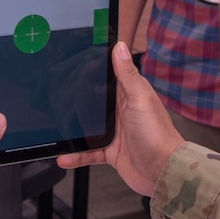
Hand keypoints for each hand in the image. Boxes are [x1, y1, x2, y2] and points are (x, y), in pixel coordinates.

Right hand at [57, 43, 182, 195]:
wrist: (163, 172)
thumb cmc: (157, 135)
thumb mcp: (139, 99)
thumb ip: (127, 74)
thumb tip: (119, 46)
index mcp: (129, 94)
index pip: (107, 77)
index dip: (91, 70)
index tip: (72, 63)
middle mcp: (121, 111)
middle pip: (93, 101)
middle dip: (75, 99)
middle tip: (56, 95)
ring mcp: (115, 132)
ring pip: (87, 126)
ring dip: (73, 129)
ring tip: (56, 129)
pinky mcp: (111, 151)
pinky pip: (88, 151)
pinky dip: (76, 155)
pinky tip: (64, 156)